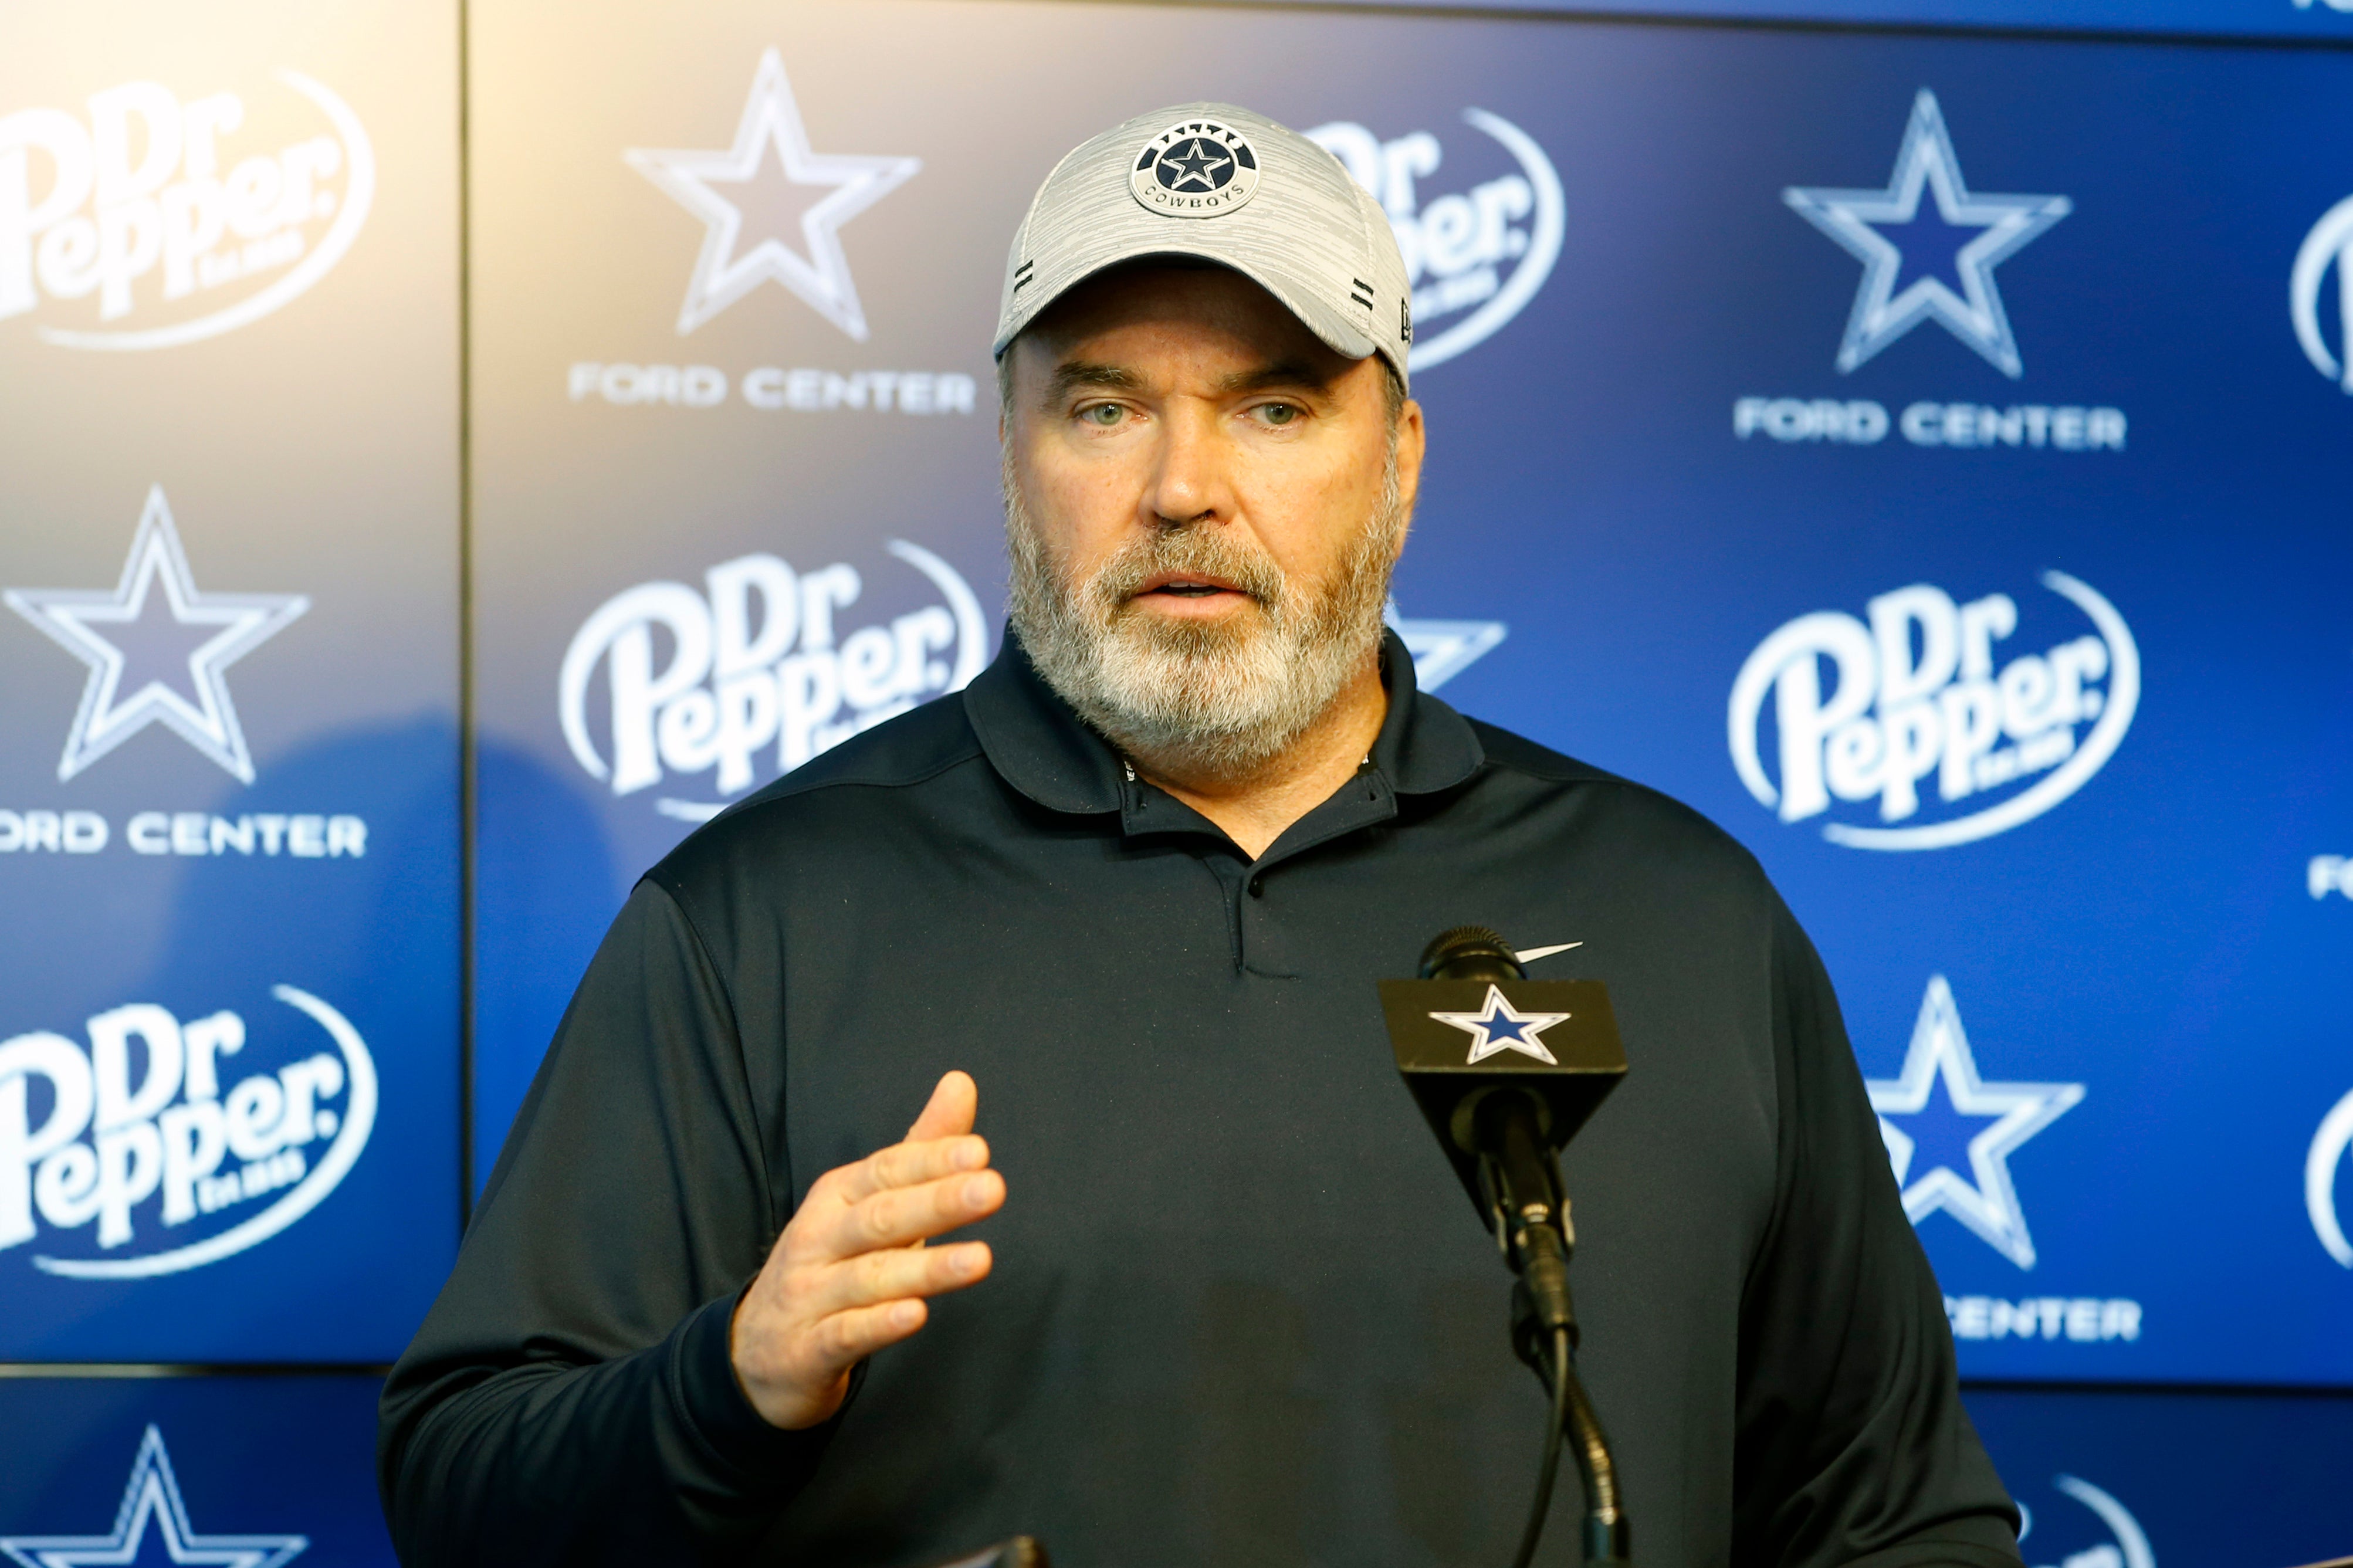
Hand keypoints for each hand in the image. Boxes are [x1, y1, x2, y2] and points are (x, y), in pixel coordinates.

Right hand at [730, 1070, 1003, 1428]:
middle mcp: (819, 1239)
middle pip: (880, 1217)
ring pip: (869, 1278)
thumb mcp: (873, 1202)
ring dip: (926, 1269)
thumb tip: (961, 1081)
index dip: (932, 1161)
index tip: (980, 1152)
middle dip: (936, 1203)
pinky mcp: (808, 1349)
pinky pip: (845, 1334)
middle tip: (991, 1190)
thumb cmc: (833, 1262)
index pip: (886, 1171)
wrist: (759, 1351)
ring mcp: (809, 1294)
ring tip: (980, 1259)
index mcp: (837, 1196)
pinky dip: (879, 1325)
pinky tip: (915, 1315)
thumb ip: (920, 1148)